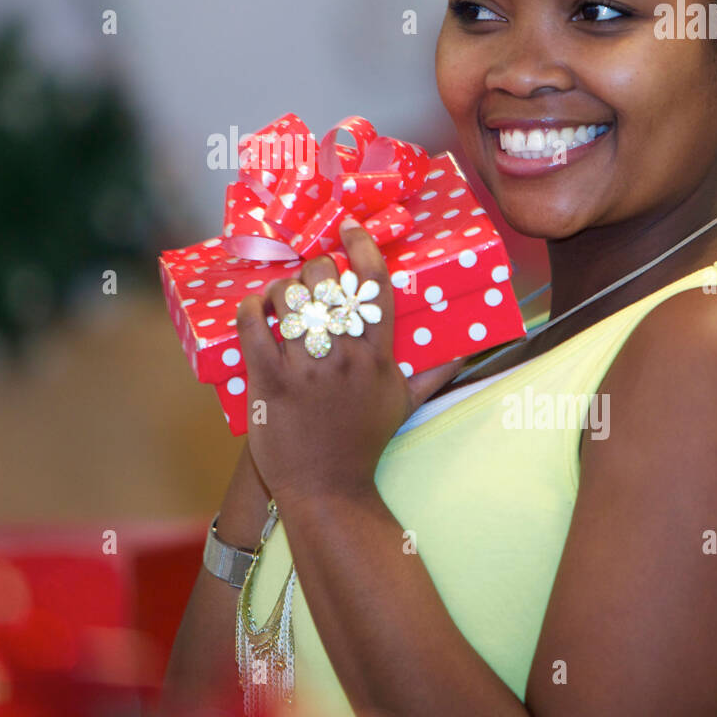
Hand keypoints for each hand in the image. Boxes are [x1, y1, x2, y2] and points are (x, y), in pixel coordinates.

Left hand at [234, 217, 409, 511]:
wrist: (329, 489)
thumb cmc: (363, 443)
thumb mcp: (403, 405)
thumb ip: (433, 373)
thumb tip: (466, 352)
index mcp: (377, 356)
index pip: (374, 284)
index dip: (361, 246)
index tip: (348, 228)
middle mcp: (344, 357)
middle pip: (326, 282)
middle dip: (313, 270)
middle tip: (307, 282)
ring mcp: (306, 369)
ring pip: (289, 299)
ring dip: (280, 289)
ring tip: (279, 299)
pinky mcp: (270, 382)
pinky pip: (253, 326)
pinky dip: (250, 309)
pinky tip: (253, 310)